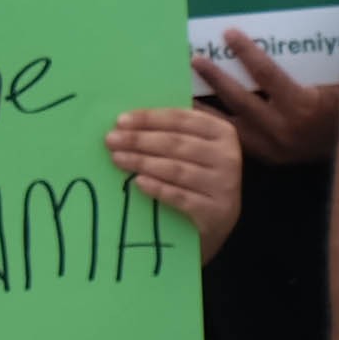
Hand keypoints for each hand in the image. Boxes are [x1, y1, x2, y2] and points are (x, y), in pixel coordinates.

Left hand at [104, 103, 245, 253]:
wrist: (216, 221)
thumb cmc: (198, 177)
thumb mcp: (194, 149)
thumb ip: (173, 130)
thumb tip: (131, 119)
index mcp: (222, 132)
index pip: (182, 119)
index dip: (149, 118)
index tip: (120, 120)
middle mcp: (227, 156)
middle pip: (176, 143)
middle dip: (139, 140)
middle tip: (111, 140)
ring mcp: (224, 185)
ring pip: (176, 169)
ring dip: (142, 162)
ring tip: (117, 159)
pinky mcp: (216, 211)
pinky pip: (180, 196)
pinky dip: (157, 188)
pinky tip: (138, 182)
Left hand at [194, 32, 338, 166]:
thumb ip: (323, 60)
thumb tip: (326, 25)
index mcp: (302, 105)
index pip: (267, 74)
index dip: (247, 52)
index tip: (228, 34)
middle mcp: (284, 128)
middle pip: (241, 99)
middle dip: (216, 78)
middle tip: (195, 59)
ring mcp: (274, 147)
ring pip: (231, 125)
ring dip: (207, 108)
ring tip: (184, 92)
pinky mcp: (269, 158)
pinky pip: (237, 141)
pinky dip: (218, 129)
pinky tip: (199, 119)